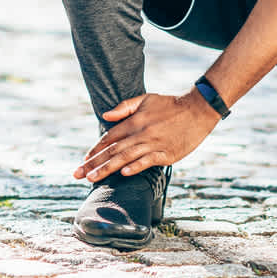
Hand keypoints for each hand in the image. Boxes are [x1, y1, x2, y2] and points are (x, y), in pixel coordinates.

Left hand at [74, 92, 219, 182]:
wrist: (198, 109)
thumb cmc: (170, 104)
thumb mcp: (146, 99)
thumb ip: (125, 107)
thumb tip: (105, 115)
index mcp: (135, 121)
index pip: (109, 137)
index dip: (95, 150)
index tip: (83, 161)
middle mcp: (141, 133)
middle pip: (113, 150)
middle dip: (94, 163)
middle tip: (78, 175)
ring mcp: (154, 144)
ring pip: (126, 157)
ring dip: (108, 168)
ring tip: (93, 179)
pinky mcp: (167, 153)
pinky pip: (148, 161)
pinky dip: (136, 167)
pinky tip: (124, 174)